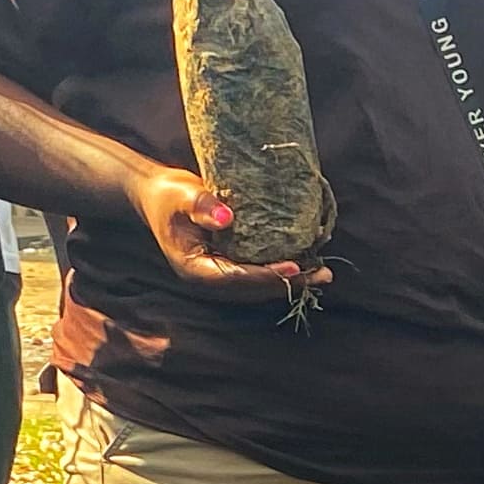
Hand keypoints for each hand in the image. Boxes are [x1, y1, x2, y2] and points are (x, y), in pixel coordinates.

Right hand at [133, 167, 315, 300]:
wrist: (159, 196)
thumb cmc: (167, 195)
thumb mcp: (179, 194)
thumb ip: (201, 205)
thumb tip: (227, 219)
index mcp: (197, 270)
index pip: (237, 278)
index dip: (266, 275)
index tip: (294, 268)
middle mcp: (212, 278)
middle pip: (255, 288)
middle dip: (289, 283)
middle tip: (322, 274)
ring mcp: (223, 275)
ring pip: (262, 285)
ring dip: (293, 281)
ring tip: (324, 272)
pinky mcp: (233, 264)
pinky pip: (262, 272)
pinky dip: (285, 269)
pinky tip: (310, 262)